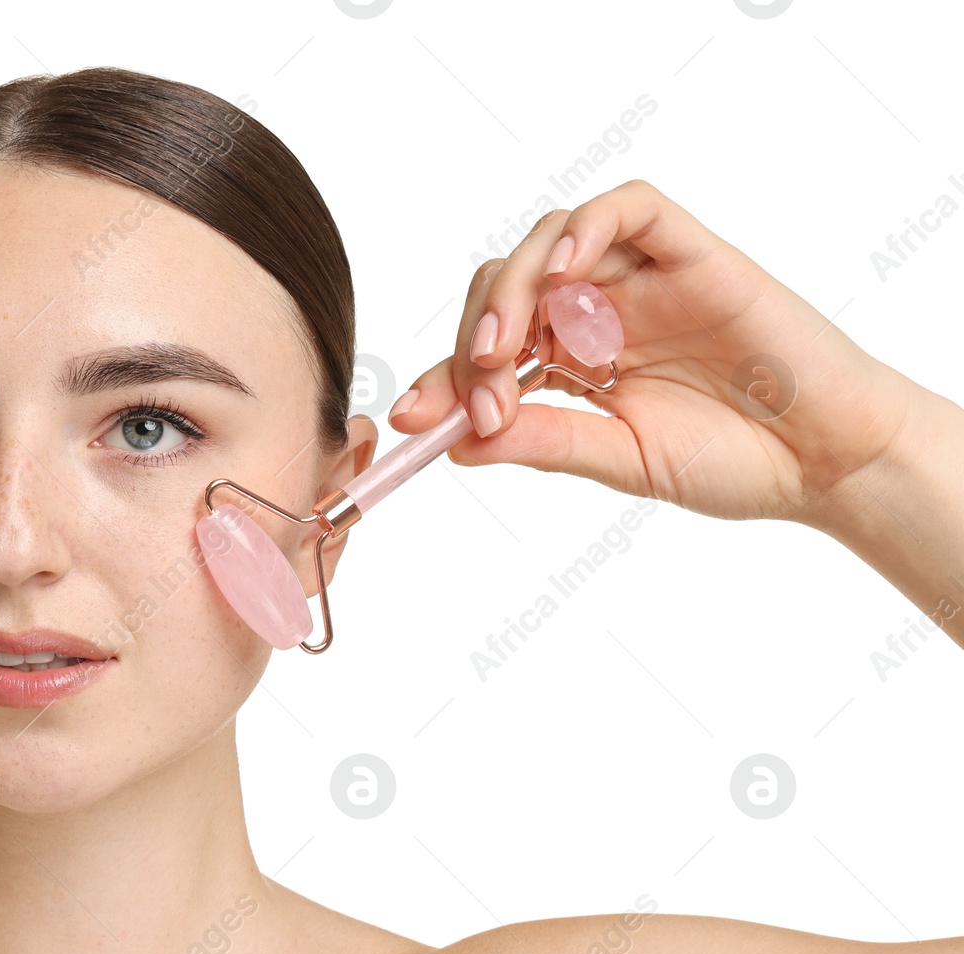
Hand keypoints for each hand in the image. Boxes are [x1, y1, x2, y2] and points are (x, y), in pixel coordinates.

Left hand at [388, 178, 916, 529]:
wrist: (824, 460)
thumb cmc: (732, 461)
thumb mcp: (620, 459)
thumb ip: (544, 441)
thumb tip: (456, 443)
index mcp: (571, 362)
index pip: (485, 350)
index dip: (442, 376)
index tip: (412, 416)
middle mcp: (597, 312)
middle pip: (504, 287)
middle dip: (472, 336)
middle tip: (476, 392)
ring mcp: (641, 278)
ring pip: (551, 241)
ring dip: (512, 290)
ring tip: (503, 350)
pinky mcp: (689, 251)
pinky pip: (626, 209)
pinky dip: (585, 230)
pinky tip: (564, 274)